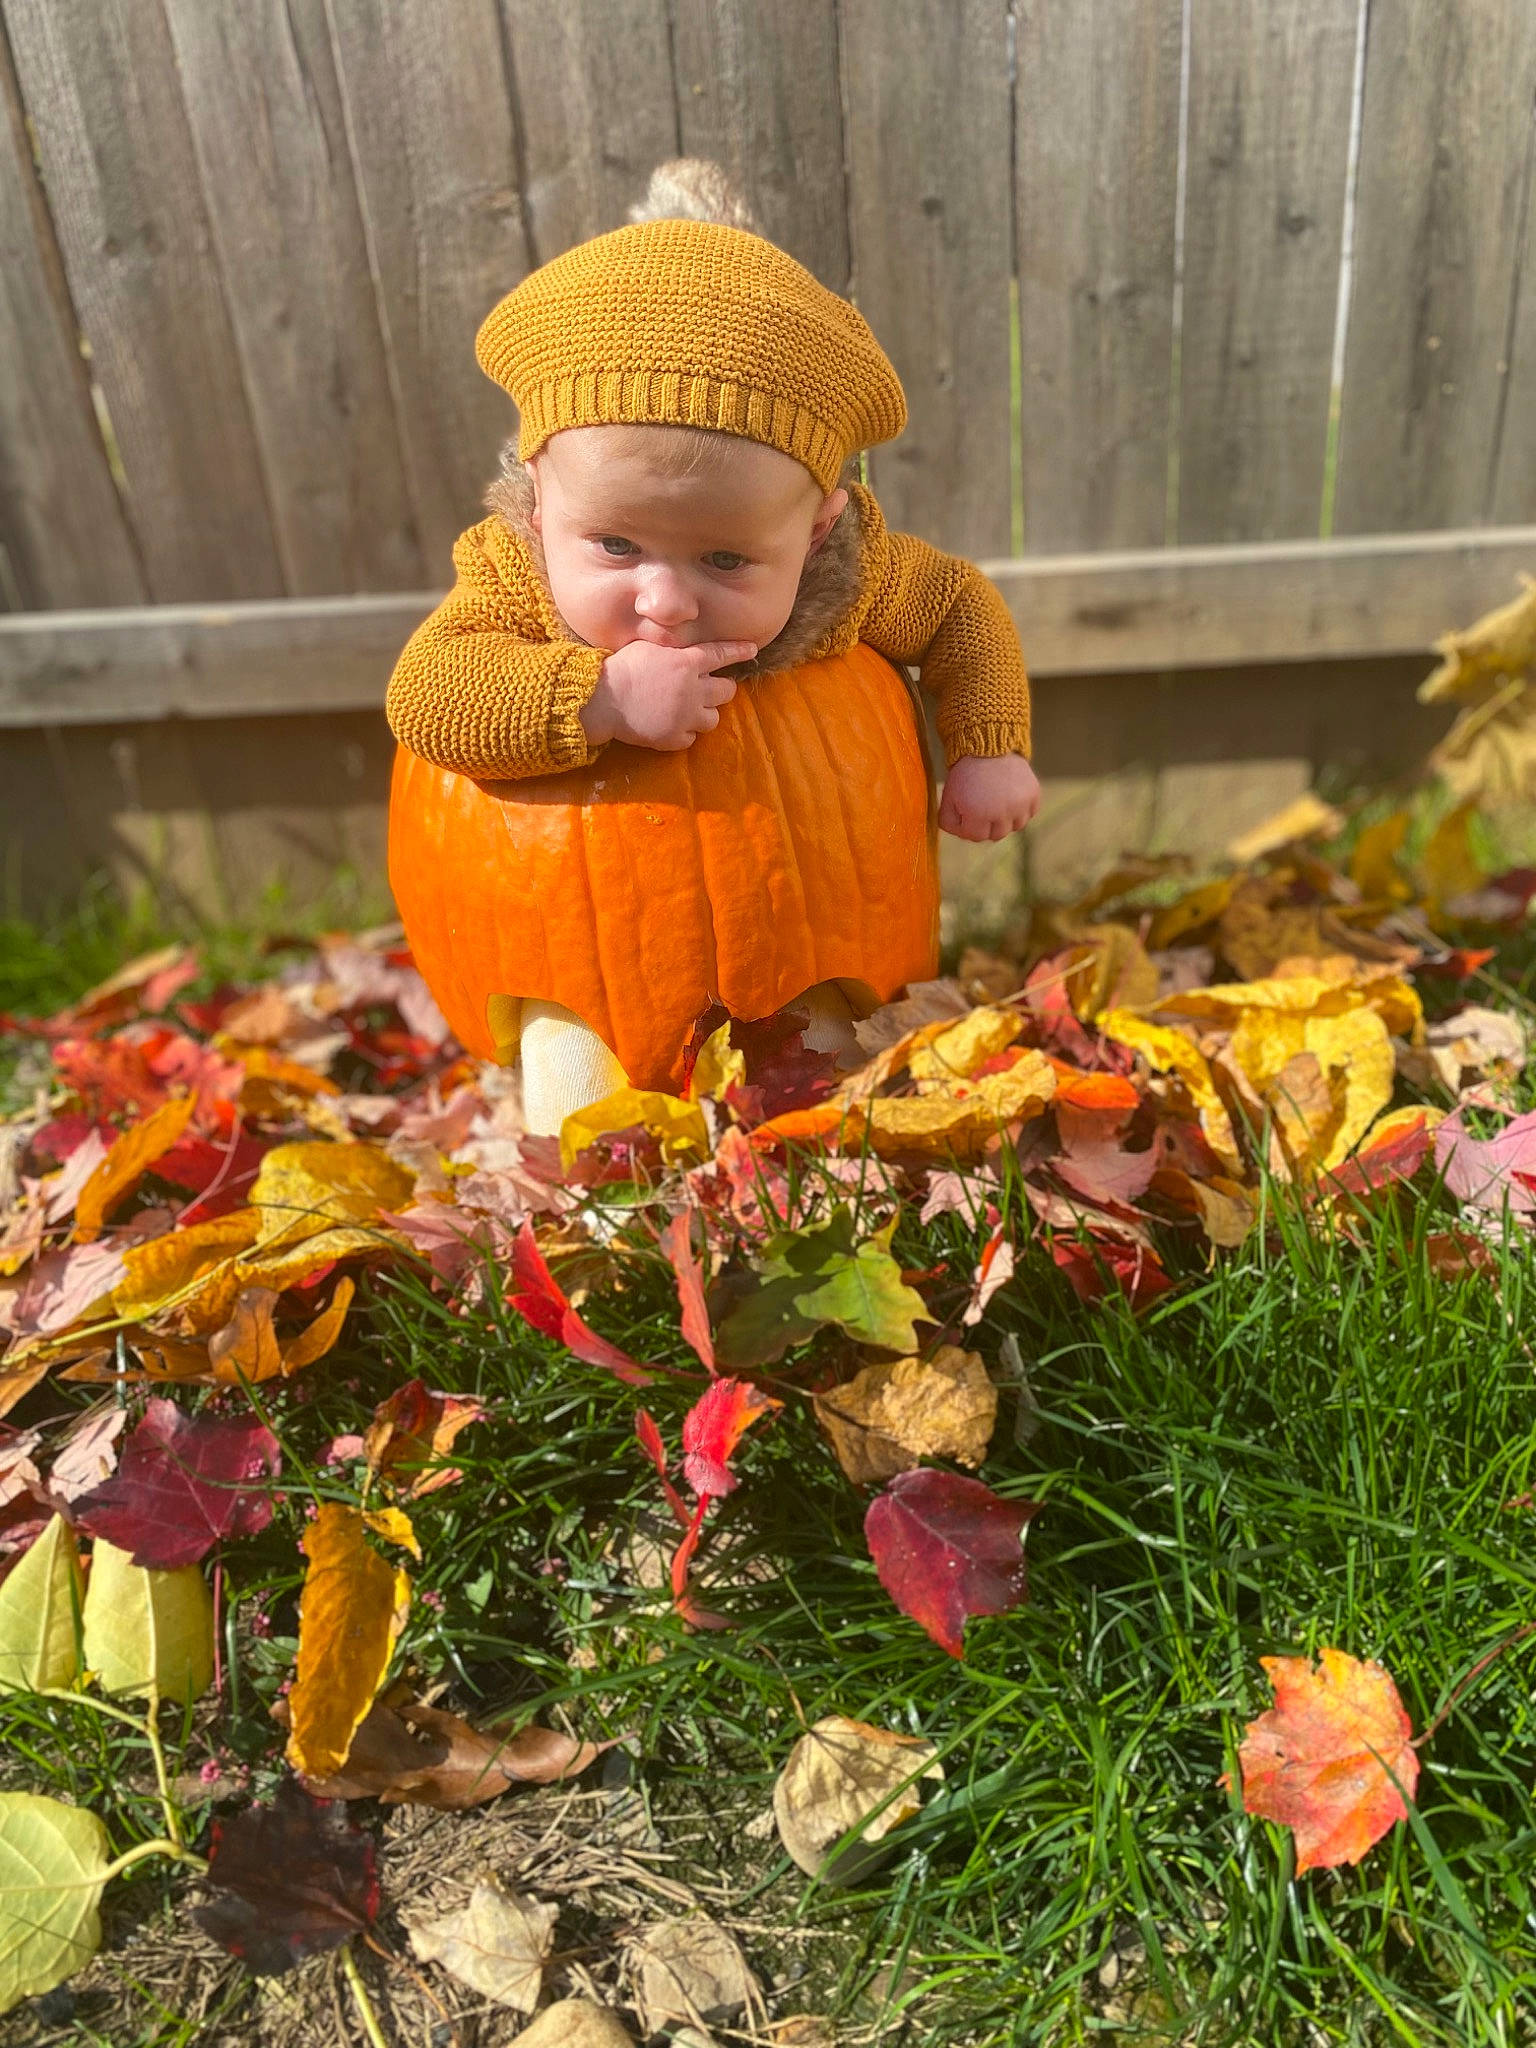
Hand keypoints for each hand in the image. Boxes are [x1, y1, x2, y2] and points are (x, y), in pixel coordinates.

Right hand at [581, 639, 756, 750]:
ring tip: (689, 710)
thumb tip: (686, 647)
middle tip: (709, 688)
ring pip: (713, 719)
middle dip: (722, 688)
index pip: (722, 654)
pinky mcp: (674, 738)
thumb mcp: (650, 646)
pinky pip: (691, 738)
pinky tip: (670, 725)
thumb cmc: (621, 667)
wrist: (603, 699)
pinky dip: (684, 733)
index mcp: (687, 663)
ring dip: (705, 713)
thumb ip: (673, 648)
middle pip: (726, 691)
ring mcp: (685, 716)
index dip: (740, 651)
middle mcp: (693, 690)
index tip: (753, 650)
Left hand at [938, 752, 1040, 840]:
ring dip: (1006, 819)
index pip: (975, 836)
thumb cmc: (966, 774)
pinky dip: (1022, 809)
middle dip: (988, 824)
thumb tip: (961, 835)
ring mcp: (1020, 806)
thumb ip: (948, 822)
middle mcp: (1001, 814)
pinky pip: (1029, 813)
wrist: (989, 747)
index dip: (969, 825)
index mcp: (977, 815)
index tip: (967, 810)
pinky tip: (1011, 796)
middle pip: (996, 835)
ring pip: (1015, 826)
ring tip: (998, 801)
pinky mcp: (1033, 796)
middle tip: (983, 805)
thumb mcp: (948, 797)